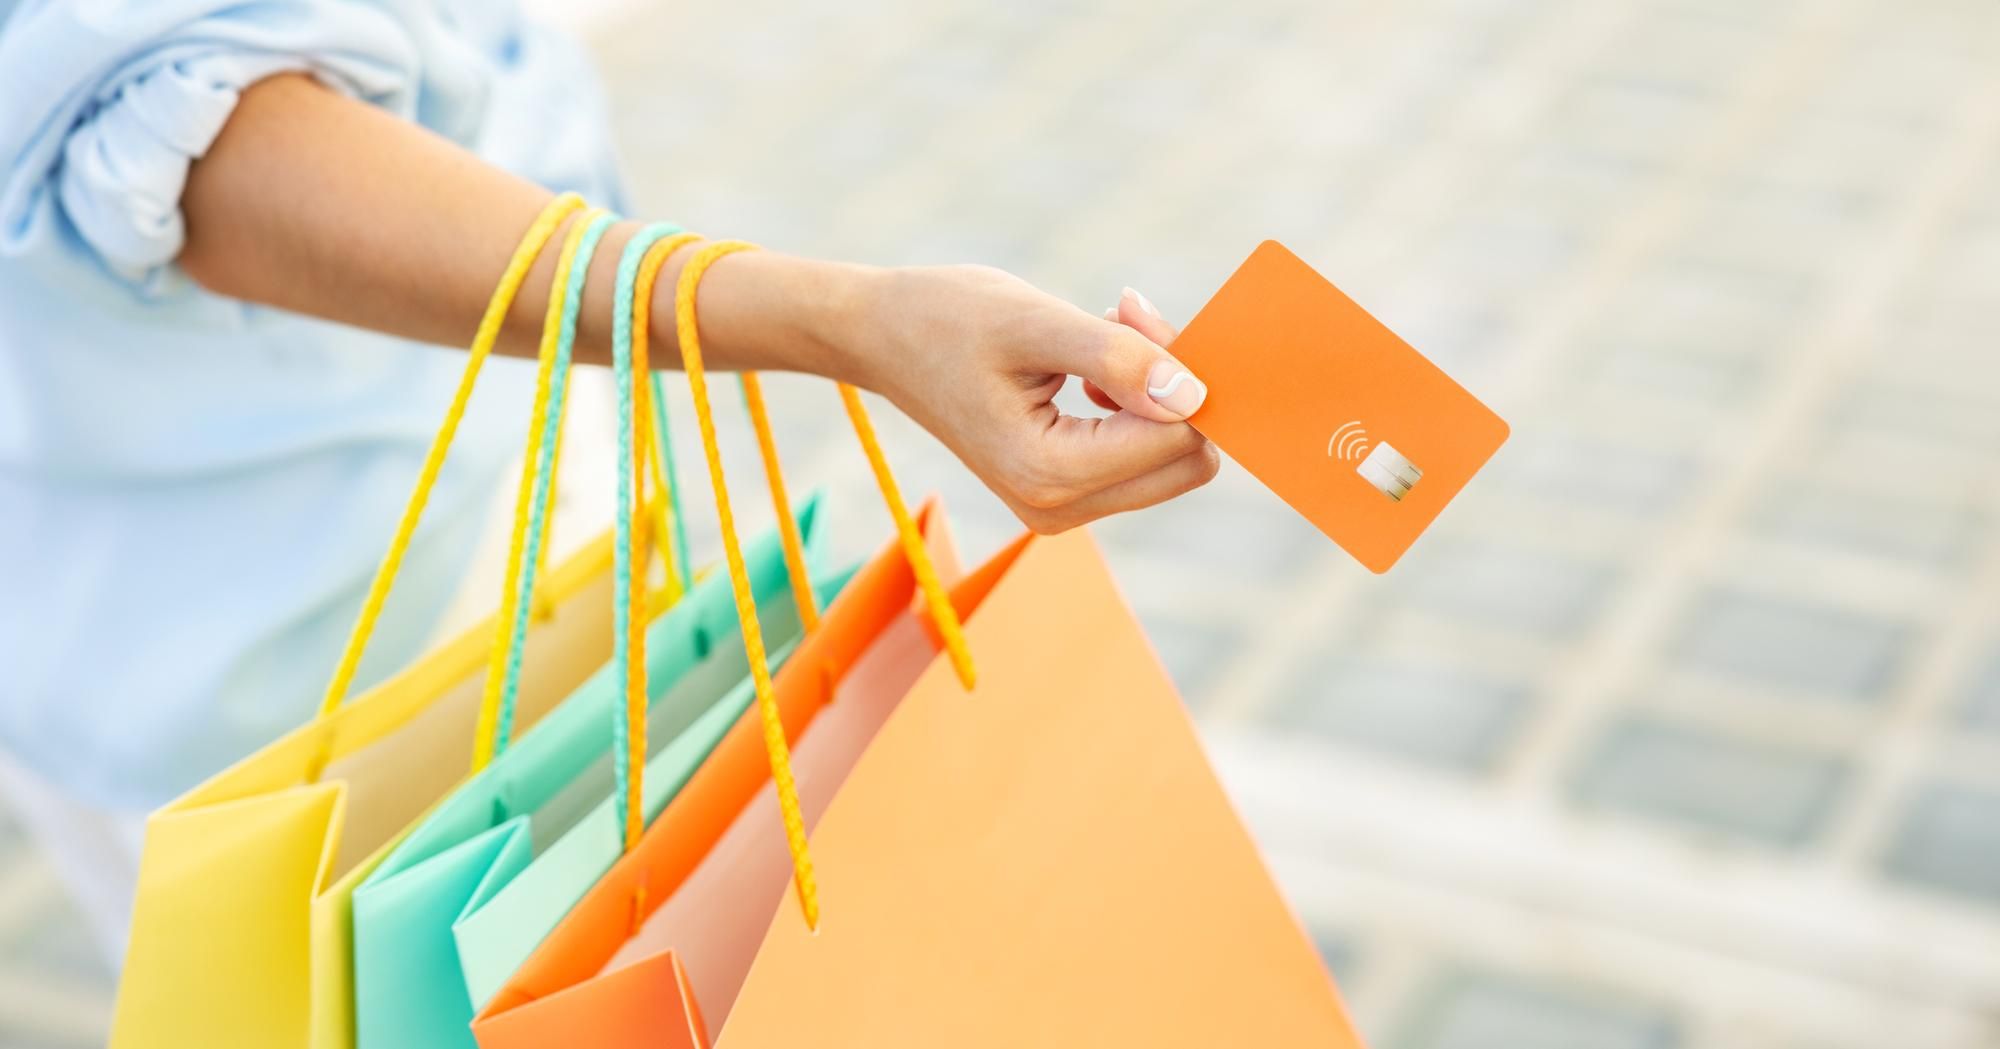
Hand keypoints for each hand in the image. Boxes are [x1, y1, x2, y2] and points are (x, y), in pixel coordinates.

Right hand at [845, 266, 1217, 533]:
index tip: (1132, 312)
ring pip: (1170, 459)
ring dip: (1156, 389)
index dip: (1179, 368)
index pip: (1175, 437)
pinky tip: (1094, 362)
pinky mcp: (1064, 490)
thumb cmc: (947, 319)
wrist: (883, 337)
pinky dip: (1137, 402)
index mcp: (1049, 473)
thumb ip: (1118, 358)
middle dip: (1177, 385)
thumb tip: (1195, 395)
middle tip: (1126, 318)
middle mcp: (1059, 507)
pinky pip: (1140, 456)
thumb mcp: (1034, 322)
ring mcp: (1062, 506)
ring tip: (1101, 331)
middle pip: (1185, 462)